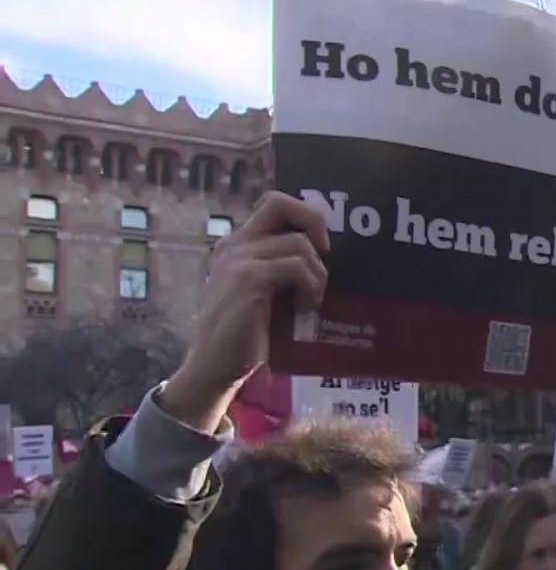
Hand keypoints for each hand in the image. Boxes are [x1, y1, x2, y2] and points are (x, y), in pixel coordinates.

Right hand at [163, 192, 328, 432]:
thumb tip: (326, 256)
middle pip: (280, 203)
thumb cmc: (246, 334)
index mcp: (238, 245)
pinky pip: (296, 267)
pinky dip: (311, 287)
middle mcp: (234, 245)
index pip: (274, 204)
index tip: (320, 245)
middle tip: (325, 253)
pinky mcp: (248, 280)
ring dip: (317, 273)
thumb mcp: (267, 292)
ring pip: (298, 243)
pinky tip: (305, 308)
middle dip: (313, 220)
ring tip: (311, 300)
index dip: (304, 214)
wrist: (215, 367)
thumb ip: (283, 268)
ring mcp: (239, 260)